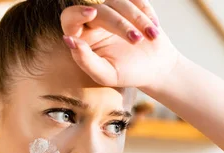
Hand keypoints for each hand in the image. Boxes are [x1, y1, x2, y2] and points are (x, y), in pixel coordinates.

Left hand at [60, 0, 179, 88]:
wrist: (155, 68)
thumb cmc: (127, 74)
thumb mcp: (106, 75)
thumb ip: (85, 61)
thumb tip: (69, 40)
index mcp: (84, 37)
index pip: (70, 18)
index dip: (78, 13)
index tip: (92, 13)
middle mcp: (95, 21)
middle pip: (101, 11)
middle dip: (120, 24)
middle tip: (136, 40)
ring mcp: (113, 9)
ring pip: (120, 2)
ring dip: (138, 19)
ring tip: (151, 37)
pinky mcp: (130, 3)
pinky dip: (146, 12)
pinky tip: (154, 29)